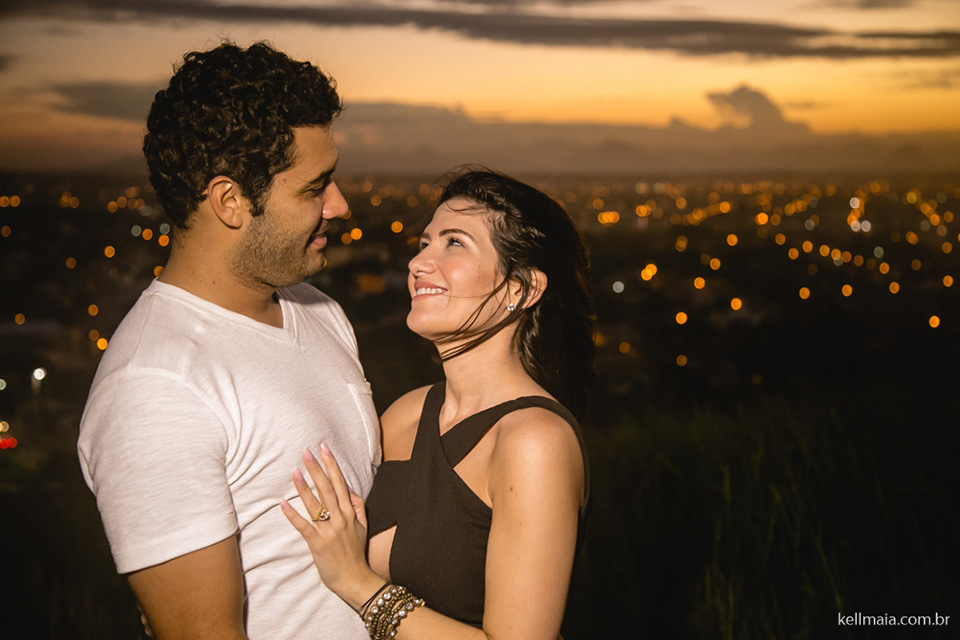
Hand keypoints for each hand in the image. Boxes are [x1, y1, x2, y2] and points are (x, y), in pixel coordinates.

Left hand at [280, 442, 378, 608]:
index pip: (340, 483)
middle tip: (306, 451)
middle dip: (317, 468)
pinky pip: (303, 526)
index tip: (324, 448)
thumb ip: (356, 505)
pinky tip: (283, 503)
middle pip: (327, 489)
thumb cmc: (355, 552)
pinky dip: (293, 514)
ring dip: (304, 487)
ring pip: (315, 505)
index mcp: (349, 513)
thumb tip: (347, 487)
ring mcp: (328, 531)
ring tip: (294, 471)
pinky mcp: (317, 543)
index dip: (331, 464)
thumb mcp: (362, 525)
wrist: (354, 578)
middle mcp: (340, 519)